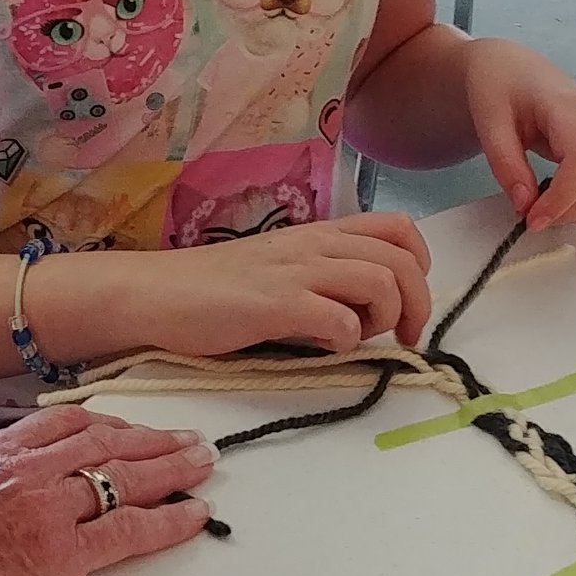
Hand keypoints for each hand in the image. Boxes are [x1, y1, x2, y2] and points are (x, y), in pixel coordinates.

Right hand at [0, 408, 214, 575]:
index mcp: (1, 449)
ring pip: (125, 477)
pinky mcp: (59, 553)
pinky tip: (192, 513)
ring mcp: (48, 508)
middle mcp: (31, 468)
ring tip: (203, 464)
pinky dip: (166, 521)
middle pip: (108, 442)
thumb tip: (10, 468)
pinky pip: (126, 531)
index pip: (72, 422)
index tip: (138, 428)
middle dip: (154, 440)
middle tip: (190, 440)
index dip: (114, 424)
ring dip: (172, 469)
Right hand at [109, 213, 431, 355]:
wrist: (157, 293)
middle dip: (417, 303)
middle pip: (401, 258)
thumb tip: (364, 311)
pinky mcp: (275, 304)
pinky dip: (345, 342)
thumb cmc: (216, 289)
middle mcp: (314, 244)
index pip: (398, 228)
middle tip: (401, 338)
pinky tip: (320, 348)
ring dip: (384, 319)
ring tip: (357, 340)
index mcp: (319, 234)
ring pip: (381, 281)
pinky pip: (340, 321)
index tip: (405, 304)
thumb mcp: (281, 270)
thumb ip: (323, 279)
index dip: (418, 266)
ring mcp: (295, 272)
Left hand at [462, 40, 575, 229]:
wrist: (508, 67)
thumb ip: (506, 163)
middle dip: (568, 211)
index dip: (561, 200)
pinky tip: (555, 197)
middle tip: (531, 219)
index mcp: (570, 106)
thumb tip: (524, 202)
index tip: (533, 219)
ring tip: (539, 205)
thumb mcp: (489, 121)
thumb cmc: (500, 83)